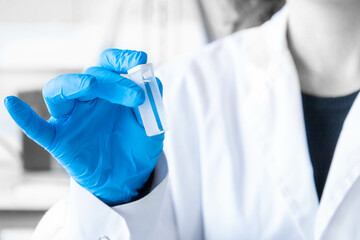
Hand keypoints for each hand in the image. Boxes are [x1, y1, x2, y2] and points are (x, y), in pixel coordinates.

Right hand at [4, 49, 163, 205]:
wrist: (128, 177)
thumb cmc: (137, 147)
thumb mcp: (151, 125)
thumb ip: (151, 104)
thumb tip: (152, 80)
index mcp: (109, 92)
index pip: (108, 64)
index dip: (122, 59)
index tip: (140, 61)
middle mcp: (87, 100)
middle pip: (91, 77)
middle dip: (114, 82)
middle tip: (137, 97)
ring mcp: (71, 119)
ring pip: (58, 91)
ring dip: (73, 85)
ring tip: (91, 86)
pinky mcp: (59, 140)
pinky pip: (36, 128)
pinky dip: (24, 117)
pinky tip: (11, 103)